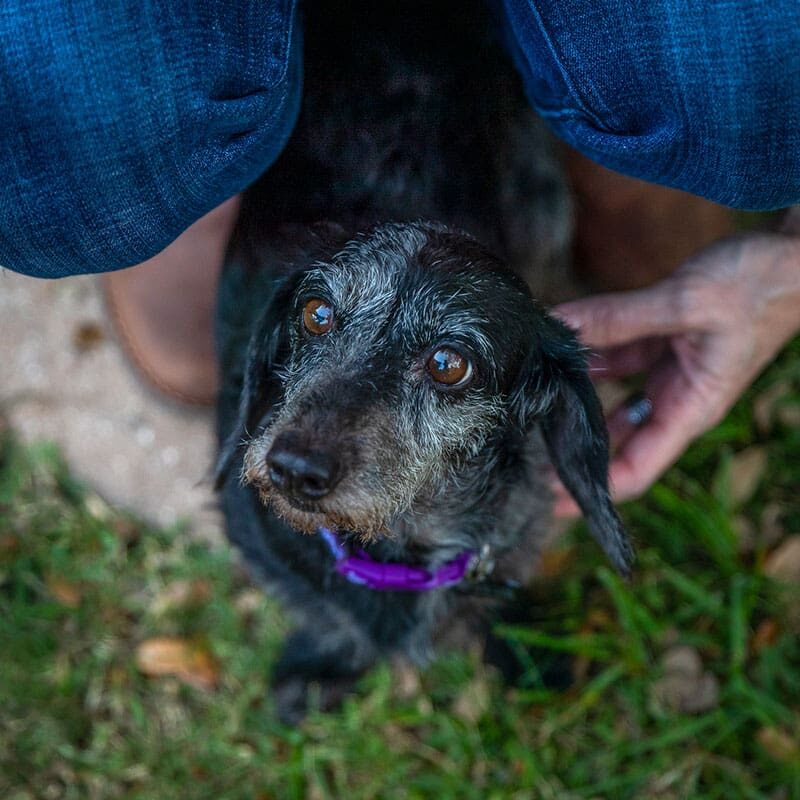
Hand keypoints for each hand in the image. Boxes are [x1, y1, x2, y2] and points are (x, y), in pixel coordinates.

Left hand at [552, 229, 799, 514]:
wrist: (792, 257)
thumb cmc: (760, 286)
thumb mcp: (687, 303)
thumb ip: (620, 318)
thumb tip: (559, 326)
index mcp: (690, 408)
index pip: (636, 469)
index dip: (593, 490)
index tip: (548, 497)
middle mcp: (674, 399)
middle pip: (615, 443)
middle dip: (572, 453)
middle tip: (520, 455)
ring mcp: (666, 374)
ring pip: (609, 401)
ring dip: (572, 404)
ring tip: (526, 408)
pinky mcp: (660, 346)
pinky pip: (614, 360)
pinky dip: (586, 357)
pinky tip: (555, 353)